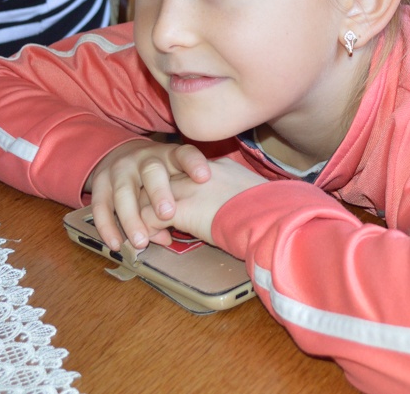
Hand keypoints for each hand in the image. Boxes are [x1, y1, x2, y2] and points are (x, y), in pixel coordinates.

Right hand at [87, 138, 210, 250]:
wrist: (120, 155)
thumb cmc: (157, 175)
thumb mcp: (171, 177)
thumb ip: (176, 202)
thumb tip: (168, 238)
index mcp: (169, 155)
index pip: (184, 154)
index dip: (194, 164)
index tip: (204, 177)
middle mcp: (144, 159)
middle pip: (152, 172)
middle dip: (159, 193)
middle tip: (167, 214)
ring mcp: (120, 169)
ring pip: (124, 192)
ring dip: (132, 218)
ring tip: (141, 242)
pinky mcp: (101, 183)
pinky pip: (101, 206)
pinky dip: (107, 227)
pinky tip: (116, 244)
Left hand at [138, 158, 266, 245]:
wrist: (267, 214)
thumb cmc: (267, 209)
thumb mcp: (250, 193)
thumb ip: (236, 195)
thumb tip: (238, 210)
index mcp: (213, 167)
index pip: (181, 171)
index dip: (172, 191)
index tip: (172, 206)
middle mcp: (194, 172)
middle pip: (158, 180)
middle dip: (150, 200)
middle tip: (149, 218)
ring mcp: (185, 188)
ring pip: (147, 197)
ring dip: (142, 217)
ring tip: (146, 233)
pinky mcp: (178, 209)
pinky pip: (148, 218)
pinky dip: (147, 231)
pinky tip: (153, 242)